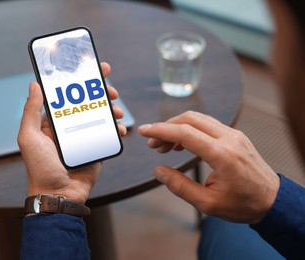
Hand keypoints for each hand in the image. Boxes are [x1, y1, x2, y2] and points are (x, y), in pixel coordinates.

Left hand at [18, 62, 125, 202]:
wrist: (58, 195)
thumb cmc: (40, 168)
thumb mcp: (29, 137)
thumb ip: (31, 111)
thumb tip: (34, 84)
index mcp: (53, 121)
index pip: (68, 95)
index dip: (80, 80)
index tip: (92, 68)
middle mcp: (69, 127)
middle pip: (88, 102)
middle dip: (101, 92)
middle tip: (110, 89)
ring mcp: (84, 137)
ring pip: (101, 116)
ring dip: (111, 109)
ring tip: (116, 110)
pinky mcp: (96, 148)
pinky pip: (108, 134)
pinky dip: (116, 128)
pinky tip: (118, 127)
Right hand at [138, 111, 279, 223]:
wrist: (272, 200)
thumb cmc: (242, 204)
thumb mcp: (207, 203)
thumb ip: (180, 186)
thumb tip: (159, 170)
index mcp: (222, 155)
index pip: (185, 133)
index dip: (161, 130)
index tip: (144, 131)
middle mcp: (229, 138)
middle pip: (190, 119)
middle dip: (166, 127)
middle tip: (152, 143)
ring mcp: (234, 134)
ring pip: (199, 119)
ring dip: (177, 127)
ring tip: (163, 146)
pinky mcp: (235, 136)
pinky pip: (208, 124)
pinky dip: (190, 129)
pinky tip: (181, 143)